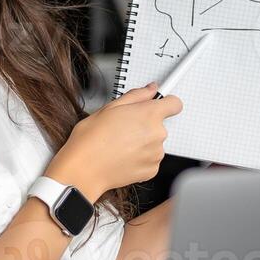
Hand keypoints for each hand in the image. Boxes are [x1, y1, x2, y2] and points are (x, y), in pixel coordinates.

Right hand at [47, 83, 182, 196]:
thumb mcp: (109, 107)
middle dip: (146, 125)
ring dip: (143, 143)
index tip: (159, 105)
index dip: (166, 103)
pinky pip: (151, 160)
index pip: (174, 104)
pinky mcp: (152, 170)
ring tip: (120, 144)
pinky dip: (140, 158)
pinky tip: (123, 156)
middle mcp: (157, 134)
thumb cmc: (91, 140)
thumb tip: (149, 89)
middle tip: (124, 128)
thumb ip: (136, 96)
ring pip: (155, 143)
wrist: (84, 169)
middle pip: (160, 125)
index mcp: (149, 114)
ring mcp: (156, 154)